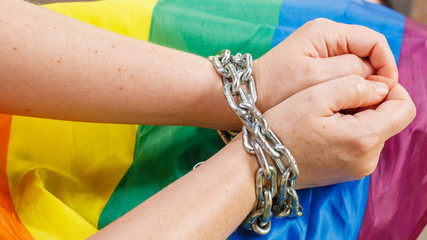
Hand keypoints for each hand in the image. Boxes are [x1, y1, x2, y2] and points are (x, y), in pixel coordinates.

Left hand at [253, 18, 396, 112]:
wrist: (250, 95)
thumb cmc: (276, 87)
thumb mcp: (315, 79)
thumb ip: (349, 73)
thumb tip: (376, 77)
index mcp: (326, 32)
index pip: (373, 42)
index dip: (386, 65)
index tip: (387, 90)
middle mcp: (326, 36)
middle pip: (366, 53)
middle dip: (373, 77)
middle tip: (373, 103)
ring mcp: (321, 49)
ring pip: (356, 65)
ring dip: (361, 85)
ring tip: (359, 106)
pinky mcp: (316, 64)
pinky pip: (342, 74)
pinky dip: (348, 88)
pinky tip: (345, 104)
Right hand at [262, 75, 414, 187]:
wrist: (262, 165)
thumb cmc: (282, 128)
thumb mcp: (315, 96)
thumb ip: (354, 86)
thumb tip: (381, 88)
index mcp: (363, 138)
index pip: (405, 108)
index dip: (391, 88)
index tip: (365, 82)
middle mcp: (367, 159)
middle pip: (389, 120)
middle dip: (370, 103)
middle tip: (336, 97)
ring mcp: (358, 169)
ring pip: (374, 131)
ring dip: (359, 117)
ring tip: (326, 114)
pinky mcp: (348, 173)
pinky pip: (361, 145)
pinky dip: (350, 131)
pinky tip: (325, 128)